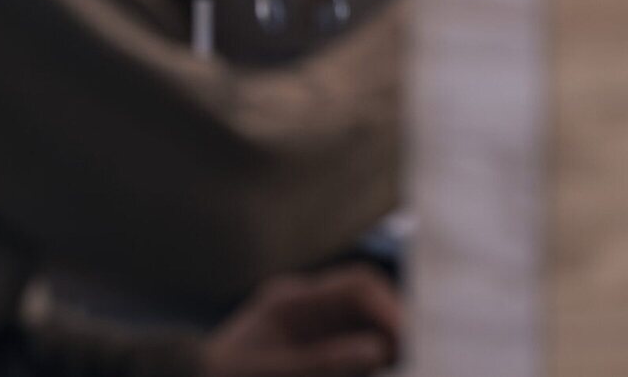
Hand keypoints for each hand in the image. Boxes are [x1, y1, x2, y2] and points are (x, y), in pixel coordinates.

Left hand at [201, 265, 400, 376]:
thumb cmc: (230, 374)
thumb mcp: (272, 372)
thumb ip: (323, 361)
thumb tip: (378, 349)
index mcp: (294, 301)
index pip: (357, 286)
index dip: (390, 307)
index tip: (414, 338)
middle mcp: (312, 308)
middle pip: (372, 304)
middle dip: (400, 328)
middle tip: (424, 357)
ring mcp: (319, 329)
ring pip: (373, 329)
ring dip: (393, 347)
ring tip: (415, 364)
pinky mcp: (325, 351)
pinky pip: (363, 351)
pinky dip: (378, 359)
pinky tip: (395, 365)